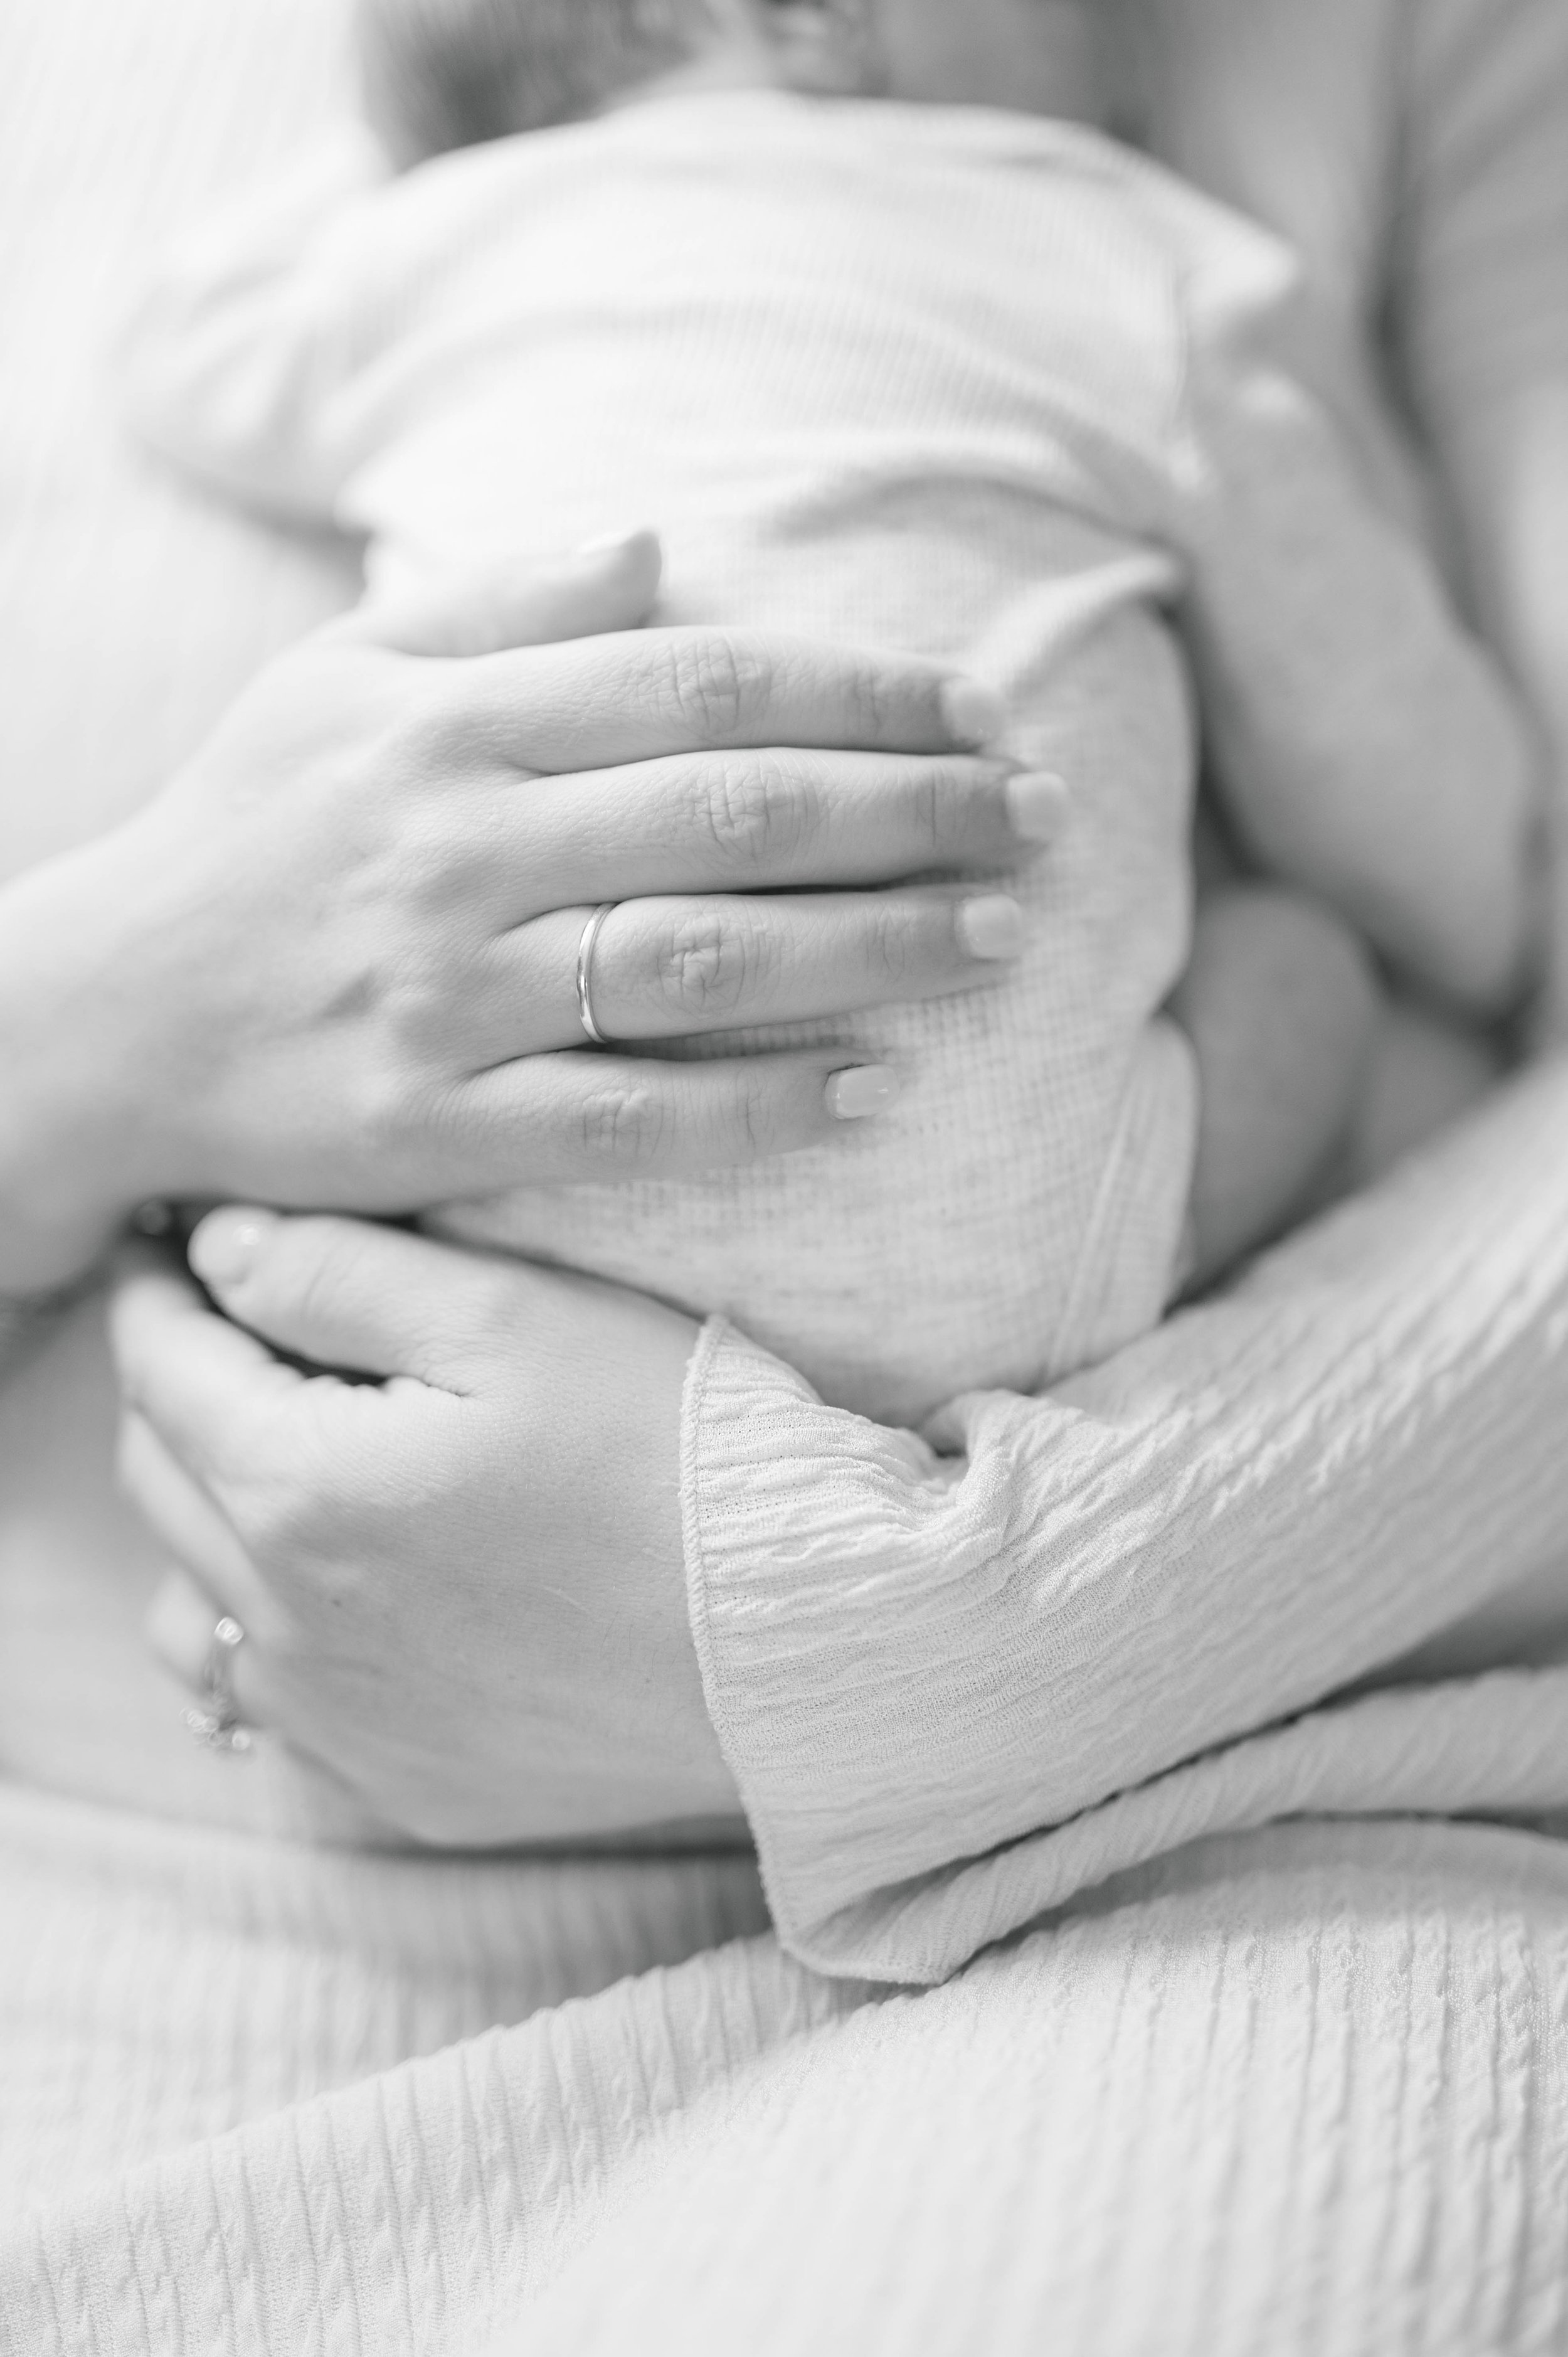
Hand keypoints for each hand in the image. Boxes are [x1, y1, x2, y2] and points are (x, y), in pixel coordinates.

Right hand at [0, 532, 1060, 1292]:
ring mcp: (451, 991)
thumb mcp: (340, 680)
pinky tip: (878, 1085)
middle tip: (1042, 822)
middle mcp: (458, 844)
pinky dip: (764, 1103)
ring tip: (1000, 941)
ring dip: (874, 947)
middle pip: (736, 814)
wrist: (104, 1016)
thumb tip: (656, 544)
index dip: (863, 694)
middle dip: (914, 812)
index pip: (702, 682)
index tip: (980, 711)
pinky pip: (633, 1116)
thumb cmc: (247, 835)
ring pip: (705, 961)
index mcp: (450, 719)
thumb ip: (499, 607)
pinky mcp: (439, 1122)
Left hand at [110, 1205, 738, 1843]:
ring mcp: (343, 1726)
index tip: (173, 1251)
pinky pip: (279, 1708)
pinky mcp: (405, 1787)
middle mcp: (291, 1627)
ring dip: (208, 1523)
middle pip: (162, 1479)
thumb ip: (342, 1275)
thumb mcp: (517, 1315)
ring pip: (194, 1609)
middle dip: (178, 1391)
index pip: (163, 1368)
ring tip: (282, 1465)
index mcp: (300, 1490)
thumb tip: (219, 1252)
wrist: (808, 1635)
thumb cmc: (677, 1452)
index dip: (159, 1293)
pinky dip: (276, 1636)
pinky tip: (346, 1592)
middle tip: (231, 1332)